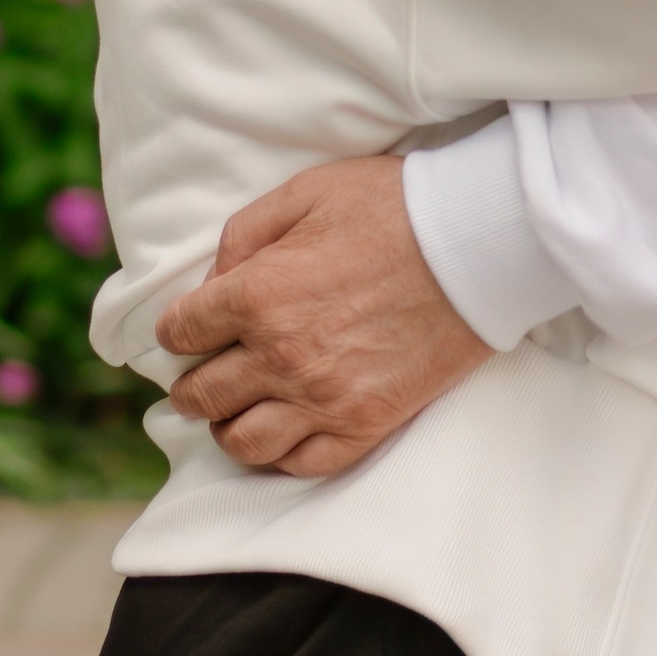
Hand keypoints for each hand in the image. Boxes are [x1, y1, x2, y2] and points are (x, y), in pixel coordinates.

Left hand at [154, 155, 493, 478]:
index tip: (190, 329)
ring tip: (240, 408)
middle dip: (191, 384)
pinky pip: (302, 463)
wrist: (478, 243)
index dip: (178, 330)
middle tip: (203, 375)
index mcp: (258, 294)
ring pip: (241, 441)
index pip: (180, 333)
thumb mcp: (306, 192)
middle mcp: (282, 355)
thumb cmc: (393, 207)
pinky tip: (284, 431)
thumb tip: (212, 283)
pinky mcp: (367, 423)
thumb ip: (243, 236)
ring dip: (228, 425)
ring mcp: (325, 397)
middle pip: (201, 395)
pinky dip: (281, 454)